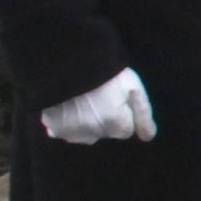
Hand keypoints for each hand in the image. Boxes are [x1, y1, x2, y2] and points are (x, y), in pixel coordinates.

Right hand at [41, 69, 156, 144]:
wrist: (67, 63)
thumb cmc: (105, 72)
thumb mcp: (133, 87)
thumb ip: (143, 114)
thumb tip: (148, 137)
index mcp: (116, 125)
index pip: (126, 130)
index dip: (123, 113)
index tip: (116, 98)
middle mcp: (95, 136)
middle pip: (105, 132)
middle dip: (105, 118)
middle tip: (98, 96)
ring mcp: (72, 133)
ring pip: (85, 133)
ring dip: (86, 122)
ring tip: (82, 99)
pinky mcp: (53, 128)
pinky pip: (62, 131)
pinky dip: (66, 122)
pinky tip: (66, 105)